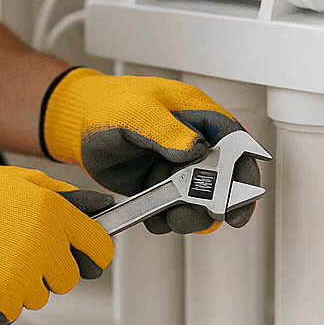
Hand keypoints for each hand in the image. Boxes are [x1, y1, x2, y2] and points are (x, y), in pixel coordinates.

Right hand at [0, 165, 113, 324]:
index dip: (93, 255)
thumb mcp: (19, 180)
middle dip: (49, 271)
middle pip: (68, 280)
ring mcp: (25, 277)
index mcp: (55, 214)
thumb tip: (98, 205)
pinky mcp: (2, 302)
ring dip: (19, 285)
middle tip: (17, 252)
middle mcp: (45, 247)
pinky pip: (10, 312)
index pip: (99, 249)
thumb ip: (62, 195)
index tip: (86, 258)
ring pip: (37, 297)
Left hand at [39, 68, 262, 233]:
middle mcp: (191, 143)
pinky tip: (153, 218)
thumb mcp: (137, 112)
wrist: (77, 125)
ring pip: (199, 200)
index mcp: (196, 115)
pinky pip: (172, 209)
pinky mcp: (158, 186)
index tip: (246, 198)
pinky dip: (166, 219)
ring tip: (173, 218)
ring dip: (191, 214)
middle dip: (218, 202)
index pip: (235, 143)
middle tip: (206, 216)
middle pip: (222, 178)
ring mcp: (175, 167)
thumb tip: (197, 148)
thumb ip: (166, 130)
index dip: (246, 171)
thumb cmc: (108, 105)